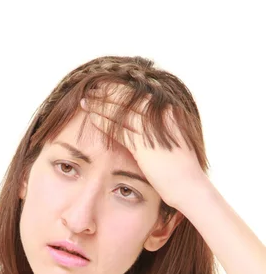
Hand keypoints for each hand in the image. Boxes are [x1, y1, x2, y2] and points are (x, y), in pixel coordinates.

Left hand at [80, 85, 208, 209]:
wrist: (189, 186)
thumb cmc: (182, 170)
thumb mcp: (173, 144)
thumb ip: (161, 133)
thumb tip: (148, 131)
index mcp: (169, 113)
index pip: (141, 95)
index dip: (122, 90)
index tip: (107, 87)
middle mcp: (161, 116)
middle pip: (130, 99)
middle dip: (109, 93)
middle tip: (91, 88)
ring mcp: (153, 130)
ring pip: (121, 111)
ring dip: (101, 104)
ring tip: (85, 100)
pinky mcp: (144, 145)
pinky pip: (118, 128)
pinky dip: (103, 121)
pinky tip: (91, 117)